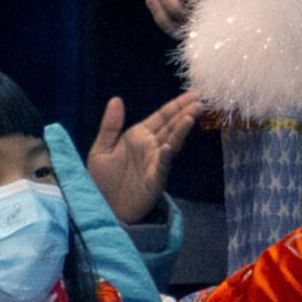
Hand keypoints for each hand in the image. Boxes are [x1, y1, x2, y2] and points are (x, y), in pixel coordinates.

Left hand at [85, 90, 199, 224]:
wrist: (102, 207)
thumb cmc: (102, 179)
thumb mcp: (101, 148)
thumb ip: (110, 125)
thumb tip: (116, 99)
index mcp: (139, 136)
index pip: (161, 117)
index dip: (176, 105)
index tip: (192, 94)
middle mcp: (151, 147)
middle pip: (171, 127)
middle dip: (185, 113)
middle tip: (200, 100)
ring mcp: (154, 163)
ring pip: (171, 143)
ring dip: (180, 130)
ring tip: (191, 116)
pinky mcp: (153, 181)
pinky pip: (160, 167)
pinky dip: (164, 157)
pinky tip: (168, 147)